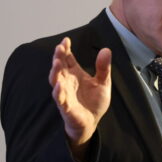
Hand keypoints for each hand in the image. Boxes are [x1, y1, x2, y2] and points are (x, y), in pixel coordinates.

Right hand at [48, 37, 111, 158]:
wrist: (91, 121)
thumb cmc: (94, 102)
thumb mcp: (103, 82)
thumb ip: (103, 68)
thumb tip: (106, 50)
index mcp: (75, 74)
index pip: (67, 58)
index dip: (65, 49)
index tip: (66, 40)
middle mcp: (67, 81)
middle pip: (59, 67)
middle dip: (58, 57)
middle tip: (60, 48)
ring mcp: (65, 94)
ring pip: (56, 81)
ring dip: (55, 72)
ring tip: (56, 62)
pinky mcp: (66, 107)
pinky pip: (60, 99)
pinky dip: (59, 92)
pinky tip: (60, 85)